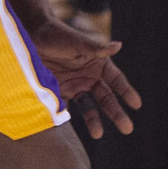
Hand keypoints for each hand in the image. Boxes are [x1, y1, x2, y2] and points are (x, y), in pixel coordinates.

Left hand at [30, 18, 140, 138]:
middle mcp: (89, 77)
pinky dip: (68, 117)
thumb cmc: (58, 34)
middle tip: (127, 129)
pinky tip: (72, 129)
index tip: (136, 105)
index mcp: (98, 64)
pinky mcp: (58, 91)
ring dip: (94, 120)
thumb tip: (118, 45)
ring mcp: (74, 86)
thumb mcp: (78, 42)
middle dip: (116, 113)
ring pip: (88, 107)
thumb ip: (96, 48)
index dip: (126, 92)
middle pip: (106, 98)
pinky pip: (66, 107)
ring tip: (98, 134)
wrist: (31, 35)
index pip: (117, 81)